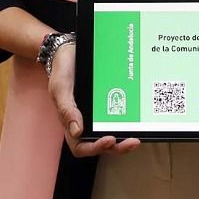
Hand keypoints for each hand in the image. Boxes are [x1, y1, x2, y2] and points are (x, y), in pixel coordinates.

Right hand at [46, 41, 140, 157]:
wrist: (71, 50)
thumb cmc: (62, 70)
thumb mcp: (60, 88)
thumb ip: (66, 109)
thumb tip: (77, 131)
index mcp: (72, 122)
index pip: (81, 146)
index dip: (95, 148)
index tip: (109, 139)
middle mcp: (86, 122)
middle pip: (102, 145)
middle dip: (117, 148)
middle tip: (132, 142)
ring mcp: (98, 114)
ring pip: (113, 134)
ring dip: (124, 140)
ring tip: (136, 138)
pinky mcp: (109, 104)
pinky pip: (118, 117)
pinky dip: (128, 122)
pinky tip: (138, 120)